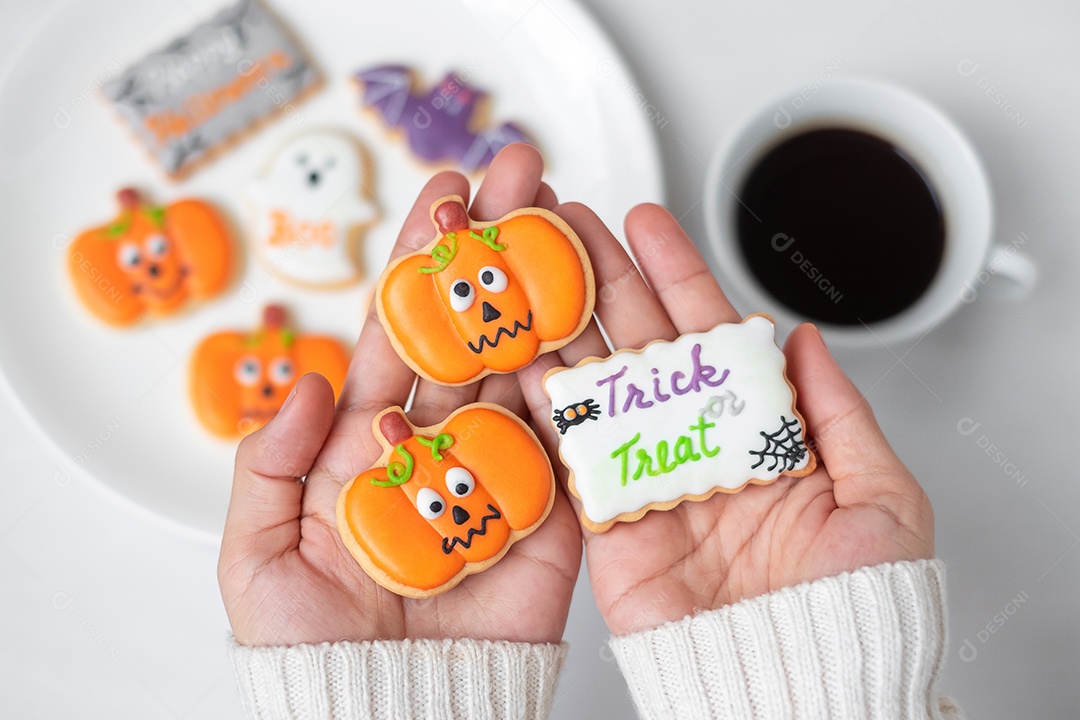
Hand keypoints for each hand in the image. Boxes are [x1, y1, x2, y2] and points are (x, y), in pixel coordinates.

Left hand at [218, 145, 581, 646]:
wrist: (389, 712)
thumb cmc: (311, 644)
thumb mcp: (255, 552)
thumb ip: (268, 461)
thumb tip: (306, 381)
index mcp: (368, 438)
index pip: (399, 330)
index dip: (421, 260)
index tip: (444, 193)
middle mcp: (439, 441)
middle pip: (472, 328)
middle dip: (497, 247)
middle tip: (522, 172)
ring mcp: (499, 471)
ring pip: (528, 367)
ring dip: (548, 293)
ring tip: (570, 220)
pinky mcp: (550, 514)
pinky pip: (571, 443)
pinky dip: (586, 385)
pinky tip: (601, 319)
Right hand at [517, 203, 934, 634]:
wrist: (805, 684)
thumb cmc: (858, 601)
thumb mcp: (877, 491)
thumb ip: (835, 409)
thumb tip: (801, 335)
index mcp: (760, 433)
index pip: (710, 334)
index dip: (678, 274)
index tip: (646, 223)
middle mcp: (698, 448)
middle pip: (643, 347)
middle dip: (605, 281)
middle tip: (568, 225)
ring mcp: (650, 482)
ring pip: (599, 389)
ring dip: (565, 329)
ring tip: (531, 274)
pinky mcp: (611, 527)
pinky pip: (571, 458)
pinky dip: (543, 409)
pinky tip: (520, 358)